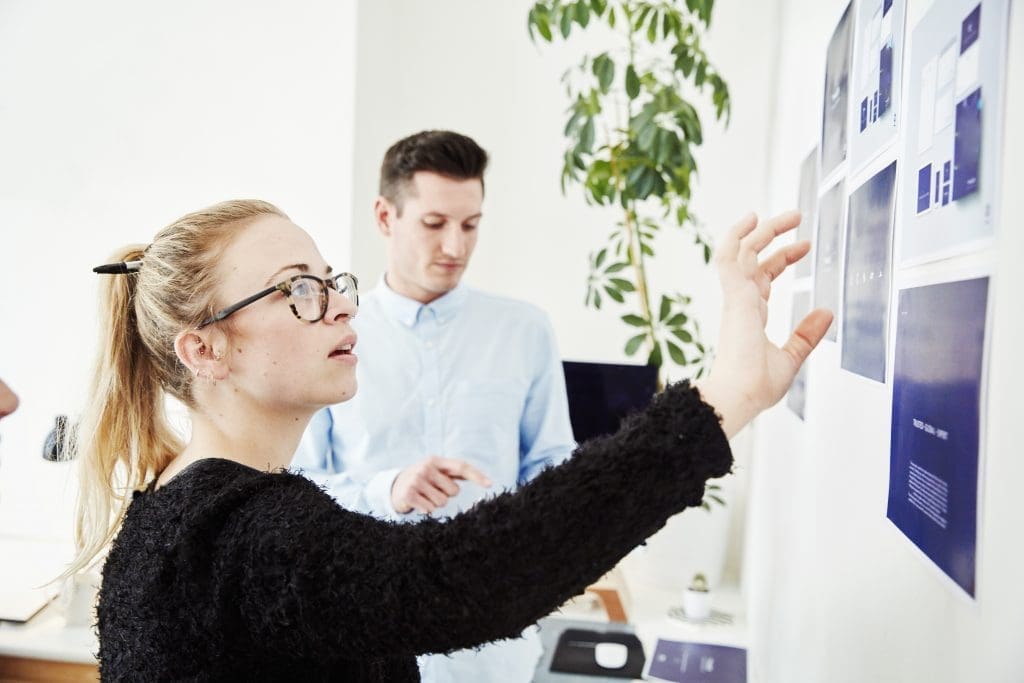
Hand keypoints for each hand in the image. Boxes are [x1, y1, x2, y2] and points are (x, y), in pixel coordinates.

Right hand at [391, 456, 492, 514]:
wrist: (394, 486)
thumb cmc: (422, 479)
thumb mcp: (436, 471)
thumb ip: (455, 473)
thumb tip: (484, 479)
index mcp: (436, 461)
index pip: (461, 466)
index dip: (476, 475)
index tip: (490, 484)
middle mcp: (426, 467)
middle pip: (453, 491)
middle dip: (446, 494)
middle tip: (433, 490)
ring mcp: (417, 480)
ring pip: (442, 502)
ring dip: (436, 503)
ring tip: (425, 496)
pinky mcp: (409, 494)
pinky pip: (430, 509)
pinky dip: (426, 509)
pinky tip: (419, 502)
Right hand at [696, 210, 832, 437]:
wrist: (740, 394)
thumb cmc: (757, 384)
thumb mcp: (791, 357)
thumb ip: (806, 334)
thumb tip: (827, 313)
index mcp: (750, 315)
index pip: (763, 277)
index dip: (782, 259)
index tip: (804, 247)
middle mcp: (740, 302)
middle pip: (753, 258)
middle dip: (773, 236)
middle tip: (796, 217)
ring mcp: (735, 298)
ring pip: (742, 252)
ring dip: (761, 230)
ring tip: (785, 214)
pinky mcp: (734, 296)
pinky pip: (729, 258)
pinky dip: (736, 236)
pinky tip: (752, 219)